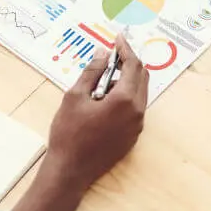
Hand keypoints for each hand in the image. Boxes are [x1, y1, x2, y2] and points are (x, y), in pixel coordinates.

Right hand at [46, 33, 148, 193]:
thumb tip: (103, 53)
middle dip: (129, 63)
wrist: (69, 172)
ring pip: (139, 93)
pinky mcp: (133, 136)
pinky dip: (125, 97)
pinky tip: (105, 100)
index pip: (133, 65)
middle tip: (112, 56)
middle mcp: (137, 112)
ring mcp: (137, 126)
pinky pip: (135, 108)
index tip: (118, 38)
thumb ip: (92, 72)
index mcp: (125, 100)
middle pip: (142, 77)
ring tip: (102, 81)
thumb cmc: (68, 133)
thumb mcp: (75, 96)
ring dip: (126, 80)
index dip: (126, 49)